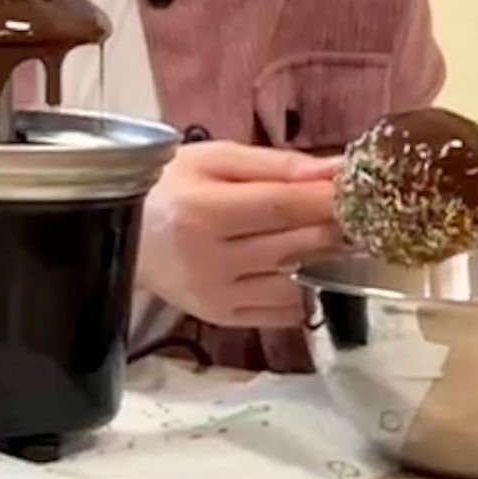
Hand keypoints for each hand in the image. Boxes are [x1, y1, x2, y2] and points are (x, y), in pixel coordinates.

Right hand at [137, 142, 345, 329]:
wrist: (124, 235)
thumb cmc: (169, 187)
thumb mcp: (215, 159)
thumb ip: (277, 164)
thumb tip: (336, 170)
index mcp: (201, 213)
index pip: (284, 206)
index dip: (327, 197)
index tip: (353, 187)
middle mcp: (209, 261)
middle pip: (297, 244)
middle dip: (335, 226)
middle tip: (351, 210)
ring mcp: (217, 297)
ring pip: (299, 282)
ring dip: (327, 260)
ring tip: (334, 238)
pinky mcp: (223, 319)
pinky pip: (285, 311)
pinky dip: (307, 289)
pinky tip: (308, 266)